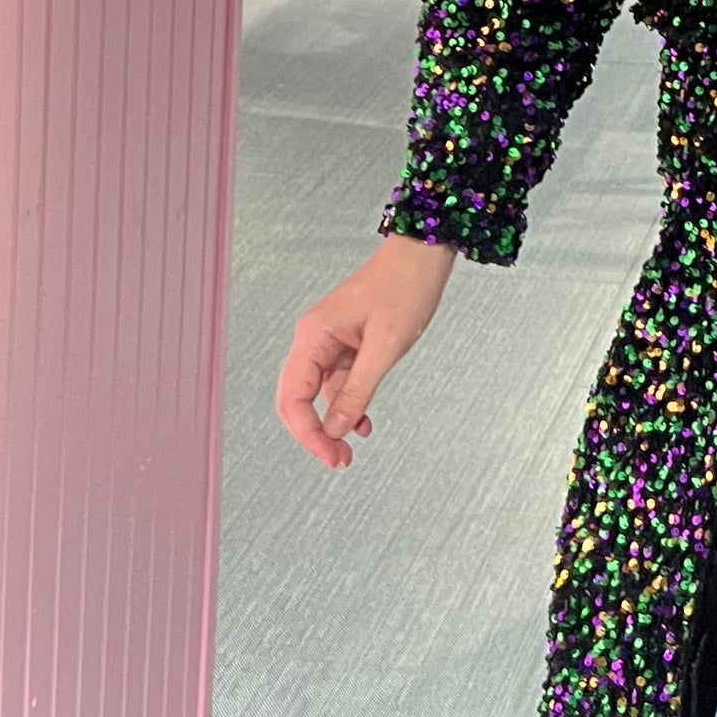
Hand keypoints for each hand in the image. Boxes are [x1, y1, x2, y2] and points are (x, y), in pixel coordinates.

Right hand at [276, 233, 455, 467]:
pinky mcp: (346, 344)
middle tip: (339, 461)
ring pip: (318, 394)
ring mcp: (328, 342)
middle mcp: (313, 339)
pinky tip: (364, 424)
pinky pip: (338, 382)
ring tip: (352, 450)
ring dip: (333, 423)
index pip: (293, 397)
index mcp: (312, 335)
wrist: (422, 256)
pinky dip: (349, 404)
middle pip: (296, 399)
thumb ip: (358, 390)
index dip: (308, 433)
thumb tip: (336, 430)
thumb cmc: (405, 288)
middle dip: (314, 433)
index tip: (332, 456)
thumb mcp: (385, 346)